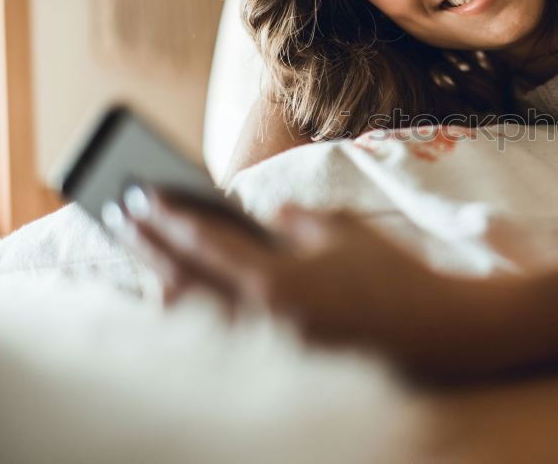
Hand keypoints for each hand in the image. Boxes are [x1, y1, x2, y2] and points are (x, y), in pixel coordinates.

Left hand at [107, 185, 467, 366]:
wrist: (435, 331)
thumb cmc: (393, 274)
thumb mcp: (345, 229)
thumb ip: (295, 220)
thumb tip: (264, 218)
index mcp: (275, 280)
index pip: (204, 242)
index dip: (168, 215)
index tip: (139, 193)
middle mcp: (261, 319)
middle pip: (184, 280)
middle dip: (148, 245)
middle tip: (122, 215)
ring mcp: (267, 348)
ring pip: (195, 316)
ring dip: (165, 281)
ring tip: (148, 254)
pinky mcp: (281, 364)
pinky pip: (225, 334)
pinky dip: (201, 309)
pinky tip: (192, 293)